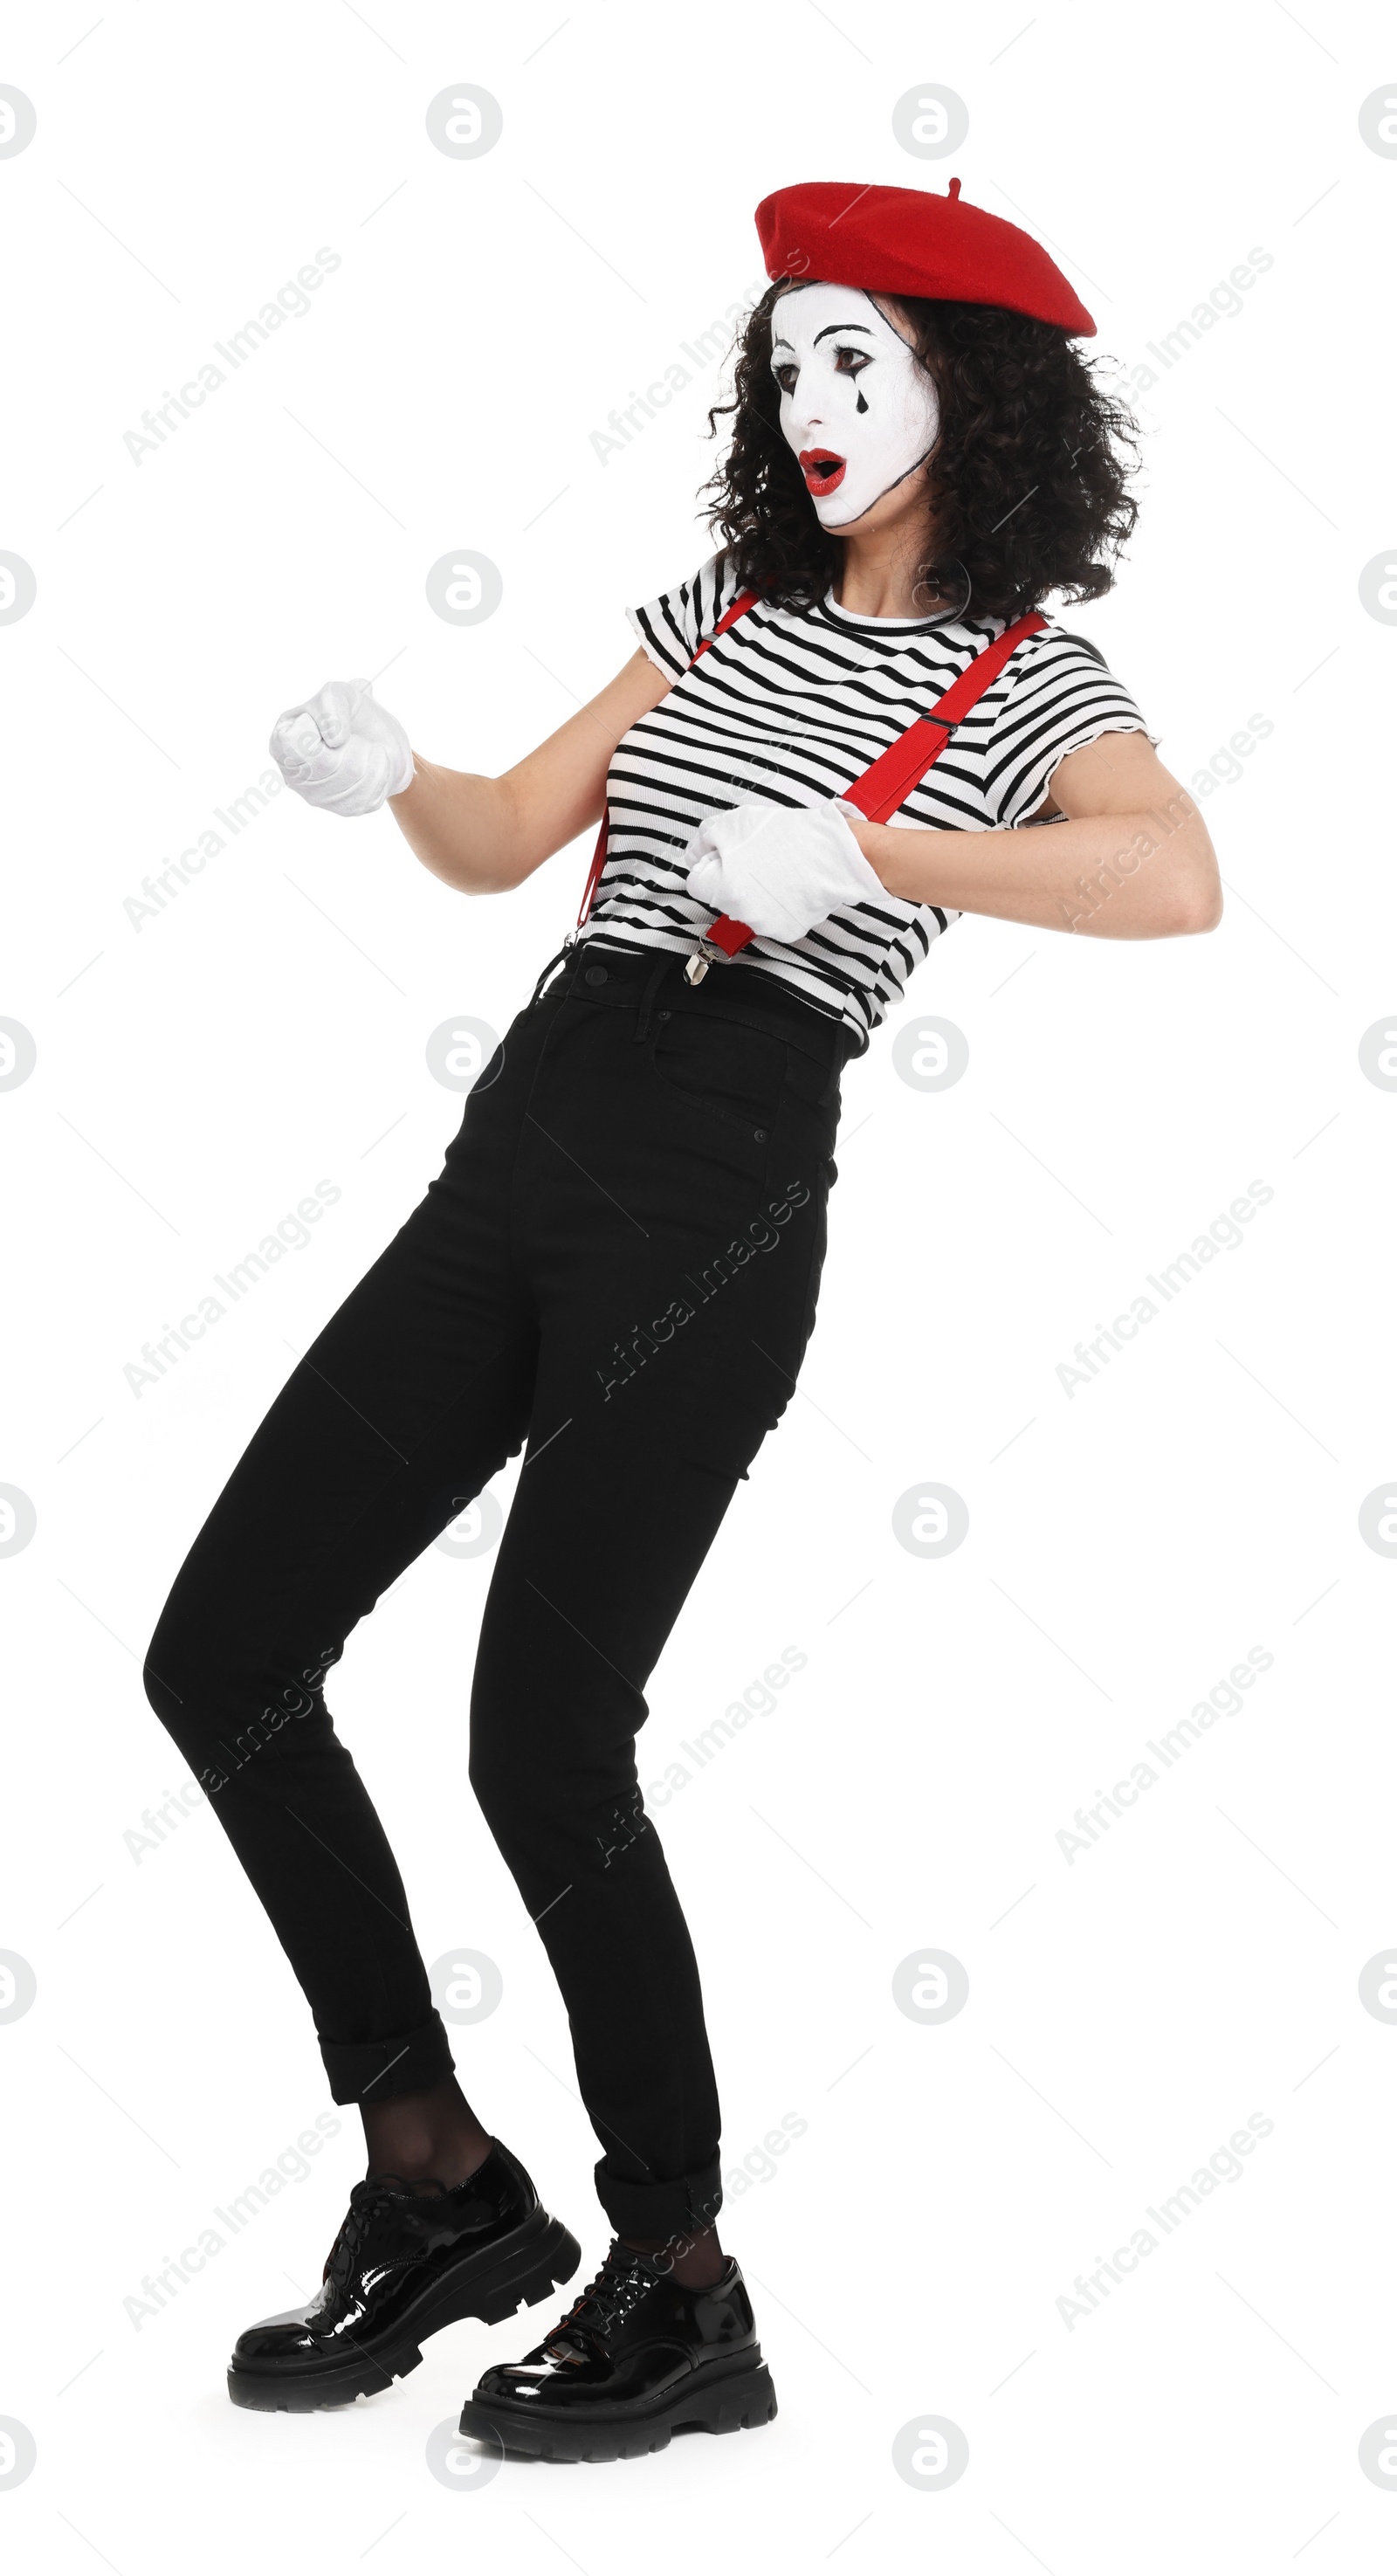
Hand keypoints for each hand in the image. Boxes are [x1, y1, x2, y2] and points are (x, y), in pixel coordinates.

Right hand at [268, 677, 413, 816]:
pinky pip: (369, 793)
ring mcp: (318, 797)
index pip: (291, 745)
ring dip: (369, 755)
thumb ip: (330, 705)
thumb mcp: (340, 693)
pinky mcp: (346, 809)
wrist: (384, 739)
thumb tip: (334, 739)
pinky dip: (381, 771)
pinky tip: (375, 765)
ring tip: (366, 749)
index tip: (331, 728)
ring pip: (351, 777)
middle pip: (325, 764)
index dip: (316, 733)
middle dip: (350, 743)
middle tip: (354, 737)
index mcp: (282, 743)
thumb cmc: (353, 715)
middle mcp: (294, 775)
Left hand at [684, 797, 884, 942]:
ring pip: (749, 907)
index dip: (710, 862)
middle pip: (723, 895)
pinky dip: (779, 900)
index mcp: (723, 890)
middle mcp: (743, 914)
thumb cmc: (791, 837)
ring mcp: (767, 925)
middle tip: (756, 854)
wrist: (835, 853)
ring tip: (778, 866)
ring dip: (756, 889)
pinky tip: (791, 881)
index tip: (726, 853)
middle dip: (732, 876)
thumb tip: (695, 852)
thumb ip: (706, 839)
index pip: (696, 882)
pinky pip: (773, 915)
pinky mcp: (789, 930)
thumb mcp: (735, 823)